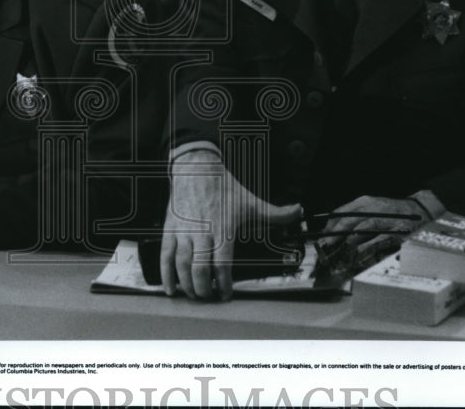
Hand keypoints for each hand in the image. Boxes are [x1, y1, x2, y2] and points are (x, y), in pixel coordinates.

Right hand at [159, 150, 301, 299]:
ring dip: (187, 285)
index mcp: (222, 229)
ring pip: (182, 265)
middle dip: (203, 289)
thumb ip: (275, 212)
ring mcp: (183, 231)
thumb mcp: (250, 201)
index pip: (222, 263)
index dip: (223, 283)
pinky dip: (166, 274)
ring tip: (194, 294)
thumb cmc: (223, 187)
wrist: (195, 168)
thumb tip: (299, 211)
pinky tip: (170, 288)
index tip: (225, 294)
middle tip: (208, 297)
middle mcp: (201, 232)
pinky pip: (165, 256)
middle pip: (199, 269)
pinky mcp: (170, 229)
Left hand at [318, 191, 445, 270]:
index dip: (329, 226)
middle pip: (348, 220)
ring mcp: (385, 219)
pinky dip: (366, 250)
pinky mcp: (396, 231)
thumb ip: (356, 220)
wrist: (423, 210)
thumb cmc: (394, 212)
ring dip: (348, 243)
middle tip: (324, 248)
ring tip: (337, 254)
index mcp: (365, 202)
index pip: (341, 212)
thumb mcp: (373, 209)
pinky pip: (378, 241)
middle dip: (334, 235)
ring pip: (362, 229)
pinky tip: (358, 257)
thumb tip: (335, 234)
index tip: (320, 239)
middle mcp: (374, 207)